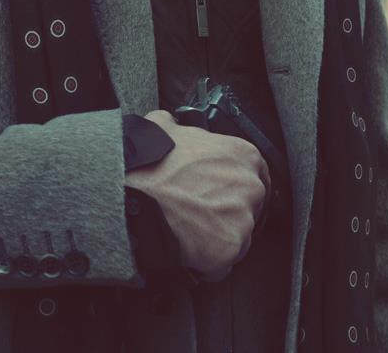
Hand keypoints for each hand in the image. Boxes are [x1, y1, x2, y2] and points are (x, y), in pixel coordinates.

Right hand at [125, 109, 269, 280]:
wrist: (131, 196)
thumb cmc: (149, 163)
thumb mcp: (165, 127)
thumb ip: (181, 126)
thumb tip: (174, 123)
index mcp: (243, 154)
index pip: (256, 174)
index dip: (236, 186)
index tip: (224, 194)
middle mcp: (250, 186)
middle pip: (250, 208)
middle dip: (228, 213)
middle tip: (200, 213)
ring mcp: (242, 220)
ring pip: (237, 236)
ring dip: (216, 237)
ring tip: (188, 230)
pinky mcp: (229, 249)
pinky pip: (221, 264)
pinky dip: (205, 263)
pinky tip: (186, 249)